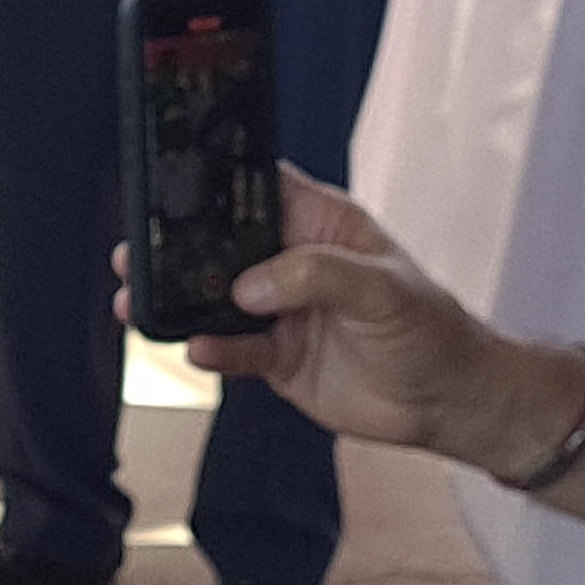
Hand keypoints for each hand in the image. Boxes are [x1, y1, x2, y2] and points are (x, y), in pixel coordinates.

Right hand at [130, 167, 568, 475]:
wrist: (450, 402)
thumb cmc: (432, 329)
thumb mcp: (382, 287)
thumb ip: (315, 276)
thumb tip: (248, 286)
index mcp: (318, 225)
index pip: (258, 189)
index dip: (215, 182)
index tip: (169, 182)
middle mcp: (291, 263)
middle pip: (220, 245)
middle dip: (176, 247)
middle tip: (134, 250)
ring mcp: (280, 310)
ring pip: (213, 299)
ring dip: (176, 300)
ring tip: (137, 300)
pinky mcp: (277, 357)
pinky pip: (231, 349)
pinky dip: (209, 350)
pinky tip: (197, 350)